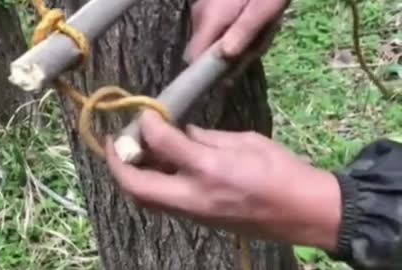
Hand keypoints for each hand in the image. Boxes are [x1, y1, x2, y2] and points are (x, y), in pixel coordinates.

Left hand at [105, 111, 340, 251]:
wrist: (302, 213)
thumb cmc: (281, 170)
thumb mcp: (245, 141)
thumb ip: (206, 137)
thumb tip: (181, 132)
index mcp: (209, 169)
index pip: (162, 143)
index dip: (147, 125)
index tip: (145, 113)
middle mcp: (193, 196)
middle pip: (137, 187)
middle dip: (117, 163)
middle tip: (114, 141)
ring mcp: (194, 214)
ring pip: (146, 200)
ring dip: (131, 176)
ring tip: (132, 152)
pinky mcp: (199, 222)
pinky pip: (163, 204)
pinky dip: (151, 185)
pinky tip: (158, 167)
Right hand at [184, 0, 289, 61]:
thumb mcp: (263, 10)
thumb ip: (244, 33)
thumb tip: (225, 58)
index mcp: (210, 19)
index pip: (193, 59)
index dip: (208, 71)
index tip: (231, 71)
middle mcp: (200, 16)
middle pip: (205, 52)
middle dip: (230, 56)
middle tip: (257, 44)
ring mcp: (203, 9)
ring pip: (213, 41)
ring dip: (237, 43)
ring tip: (261, 29)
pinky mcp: (211, 6)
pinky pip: (218, 29)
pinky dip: (236, 31)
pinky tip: (254, 19)